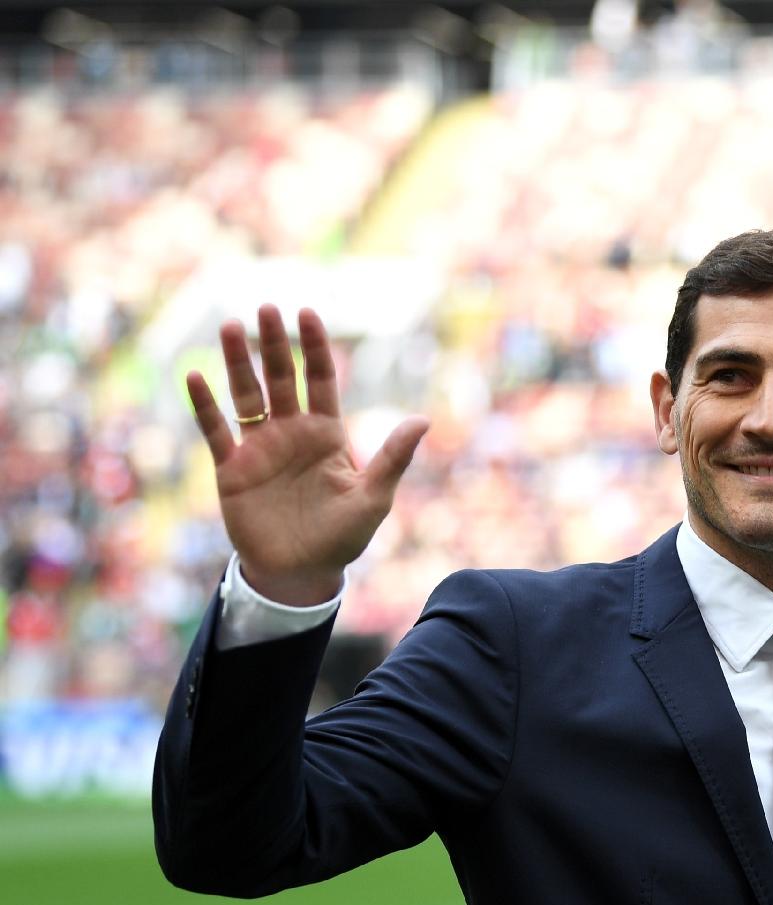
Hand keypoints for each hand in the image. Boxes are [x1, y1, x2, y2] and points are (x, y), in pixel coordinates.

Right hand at [186, 305, 427, 605]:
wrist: (301, 572)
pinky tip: (194, 377)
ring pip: (245, 395)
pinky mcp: (232, 469)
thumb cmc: (342, 536)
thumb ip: (393, 458)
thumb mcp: (373, 497)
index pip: (320, 380)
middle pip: (280, 378)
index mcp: (326, 434)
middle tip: (265, 308)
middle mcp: (291, 432)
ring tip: (228, 326)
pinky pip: (216, 431)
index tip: (307, 314)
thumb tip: (423, 419)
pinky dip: (205, 405)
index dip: (314, 348)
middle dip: (273, 344)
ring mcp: (260, 448)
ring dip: (236, 362)